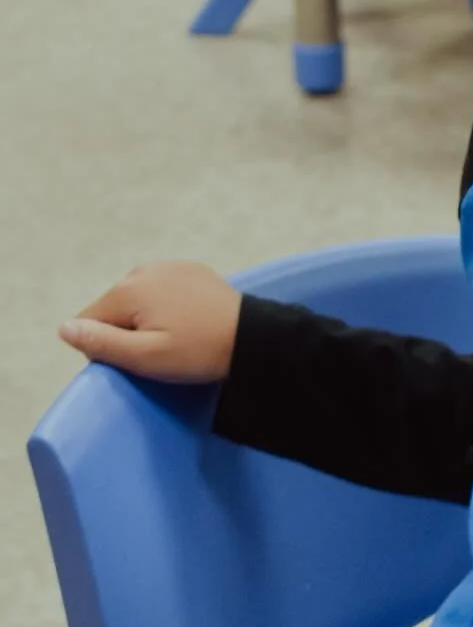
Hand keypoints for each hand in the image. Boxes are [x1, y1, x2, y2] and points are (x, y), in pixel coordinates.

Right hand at [60, 261, 241, 381]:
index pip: (90, 323)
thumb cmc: (199, 351)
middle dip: (128, 332)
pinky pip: (163, 292)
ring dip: (148, 320)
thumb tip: (63, 328)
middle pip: (114, 309)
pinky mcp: (190, 270)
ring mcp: (169, 266)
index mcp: (127, 289)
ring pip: (138, 301)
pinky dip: (169, 308)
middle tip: (163, 352)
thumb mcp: (146, 357)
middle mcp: (142, 270)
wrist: (254, 336)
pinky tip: (191, 323)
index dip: (108, 348)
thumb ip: (101, 343)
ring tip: (179, 338)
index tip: (140, 360)